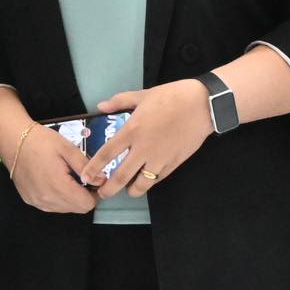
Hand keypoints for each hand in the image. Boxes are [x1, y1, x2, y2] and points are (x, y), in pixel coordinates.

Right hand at [4, 124, 97, 215]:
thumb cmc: (41, 141)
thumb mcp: (68, 148)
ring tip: (69, 179)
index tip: (95, 181)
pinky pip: (52, 207)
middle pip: (77, 209)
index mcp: (58, 186)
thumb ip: (86, 166)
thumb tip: (101, 180)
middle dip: (85, 197)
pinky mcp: (30, 200)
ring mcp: (37, 202)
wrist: (12, 140)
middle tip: (85, 179)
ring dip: (72, 199)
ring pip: (65, 209)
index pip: (87, 204)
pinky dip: (59, 198)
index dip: (95, 194)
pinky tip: (56, 182)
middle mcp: (47, 199)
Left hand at [81, 80, 213, 199]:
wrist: (203, 105)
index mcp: (132, 130)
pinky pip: (157, 179)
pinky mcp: (174, 164)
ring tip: (127, 191)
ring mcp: (159, 159)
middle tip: (103, 194)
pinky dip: (149, 182)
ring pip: (141, 184)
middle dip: (109, 189)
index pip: (107, 153)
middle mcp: (143, 148)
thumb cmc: (171, 97)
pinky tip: (146, 180)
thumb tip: (100, 106)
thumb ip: (120, 102)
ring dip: (131, 190)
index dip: (94, 168)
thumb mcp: (143, 95)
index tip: (86, 177)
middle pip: (121, 177)